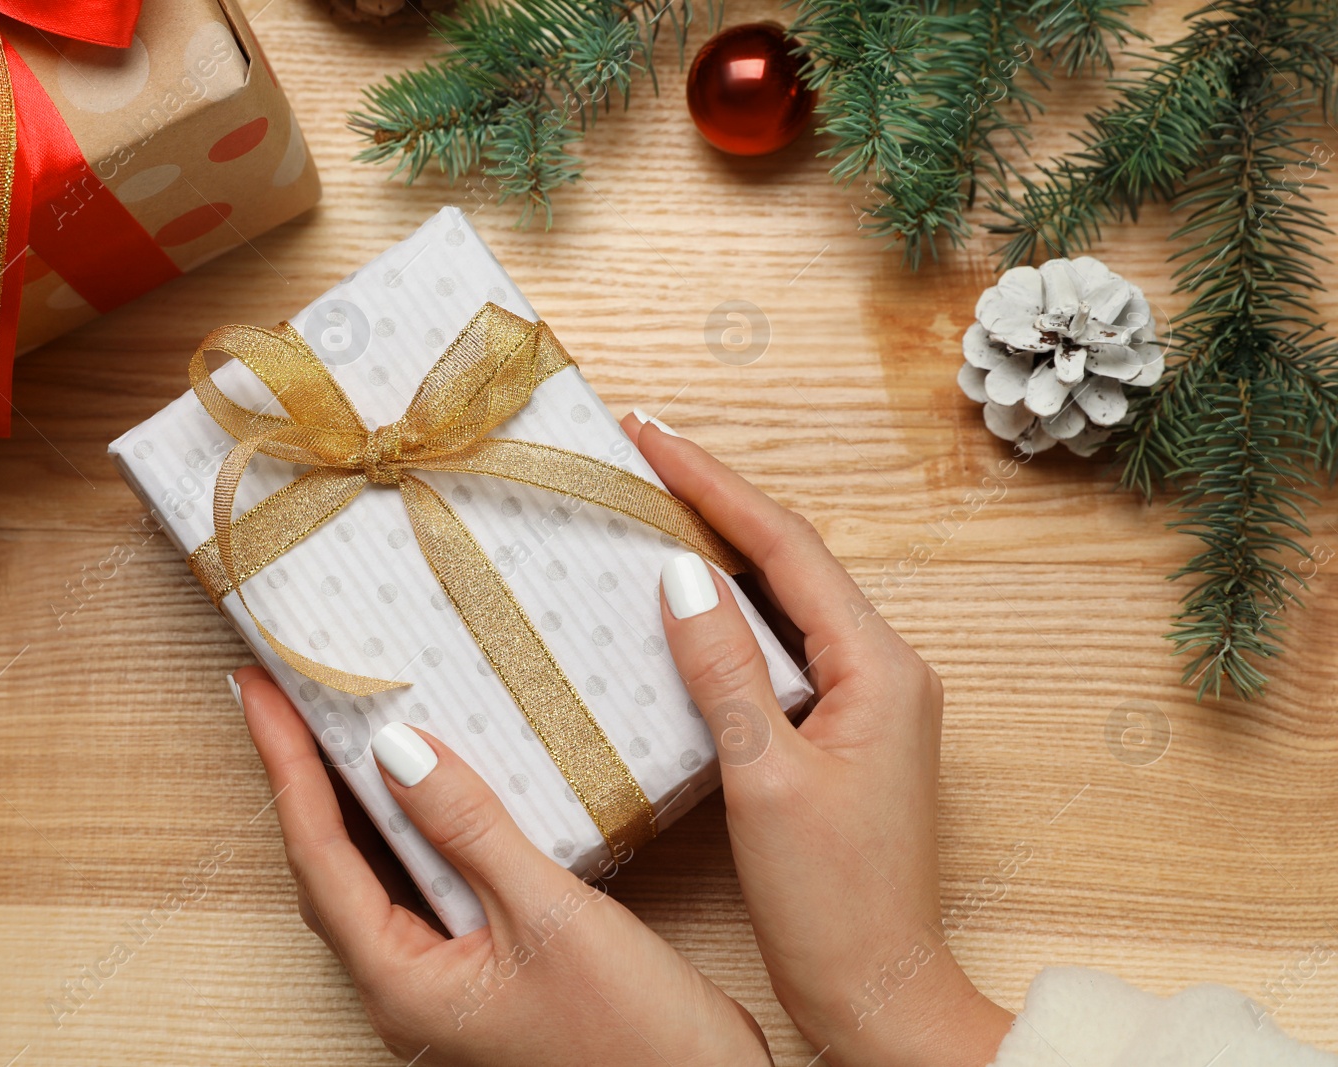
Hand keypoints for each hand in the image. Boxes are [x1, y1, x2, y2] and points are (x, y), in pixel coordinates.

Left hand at [234, 665, 774, 1066]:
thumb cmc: (633, 1041)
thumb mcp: (552, 916)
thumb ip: (472, 830)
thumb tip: (396, 750)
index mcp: (401, 981)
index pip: (318, 852)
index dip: (285, 764)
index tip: (261, 690)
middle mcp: (406, 984)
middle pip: (328, 863)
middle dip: (301, 775)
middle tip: (284, 693)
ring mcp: (443, 978)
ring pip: (374, 873)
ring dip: (352, 797)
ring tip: (334, 722)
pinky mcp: (483, 968)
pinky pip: (424, 883)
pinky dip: (411, 826)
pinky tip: (430, 787)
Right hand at [622, 413, 1014, 1066]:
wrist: (876, 988)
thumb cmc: (831, 900)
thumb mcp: (765, 778)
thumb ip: (725, 670)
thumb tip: (682, 573)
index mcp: (879, 668)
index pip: (785, 547)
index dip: (713, 485)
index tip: (651, 437)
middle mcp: (884, 668)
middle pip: (789, 558)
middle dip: (716, 500)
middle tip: (642, 454)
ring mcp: (865, 698)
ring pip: (784, 597)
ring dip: (722, 549)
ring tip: (653, 502)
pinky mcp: (840, 728)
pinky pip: (780, 645)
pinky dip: (729, 612)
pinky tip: (683, 600)